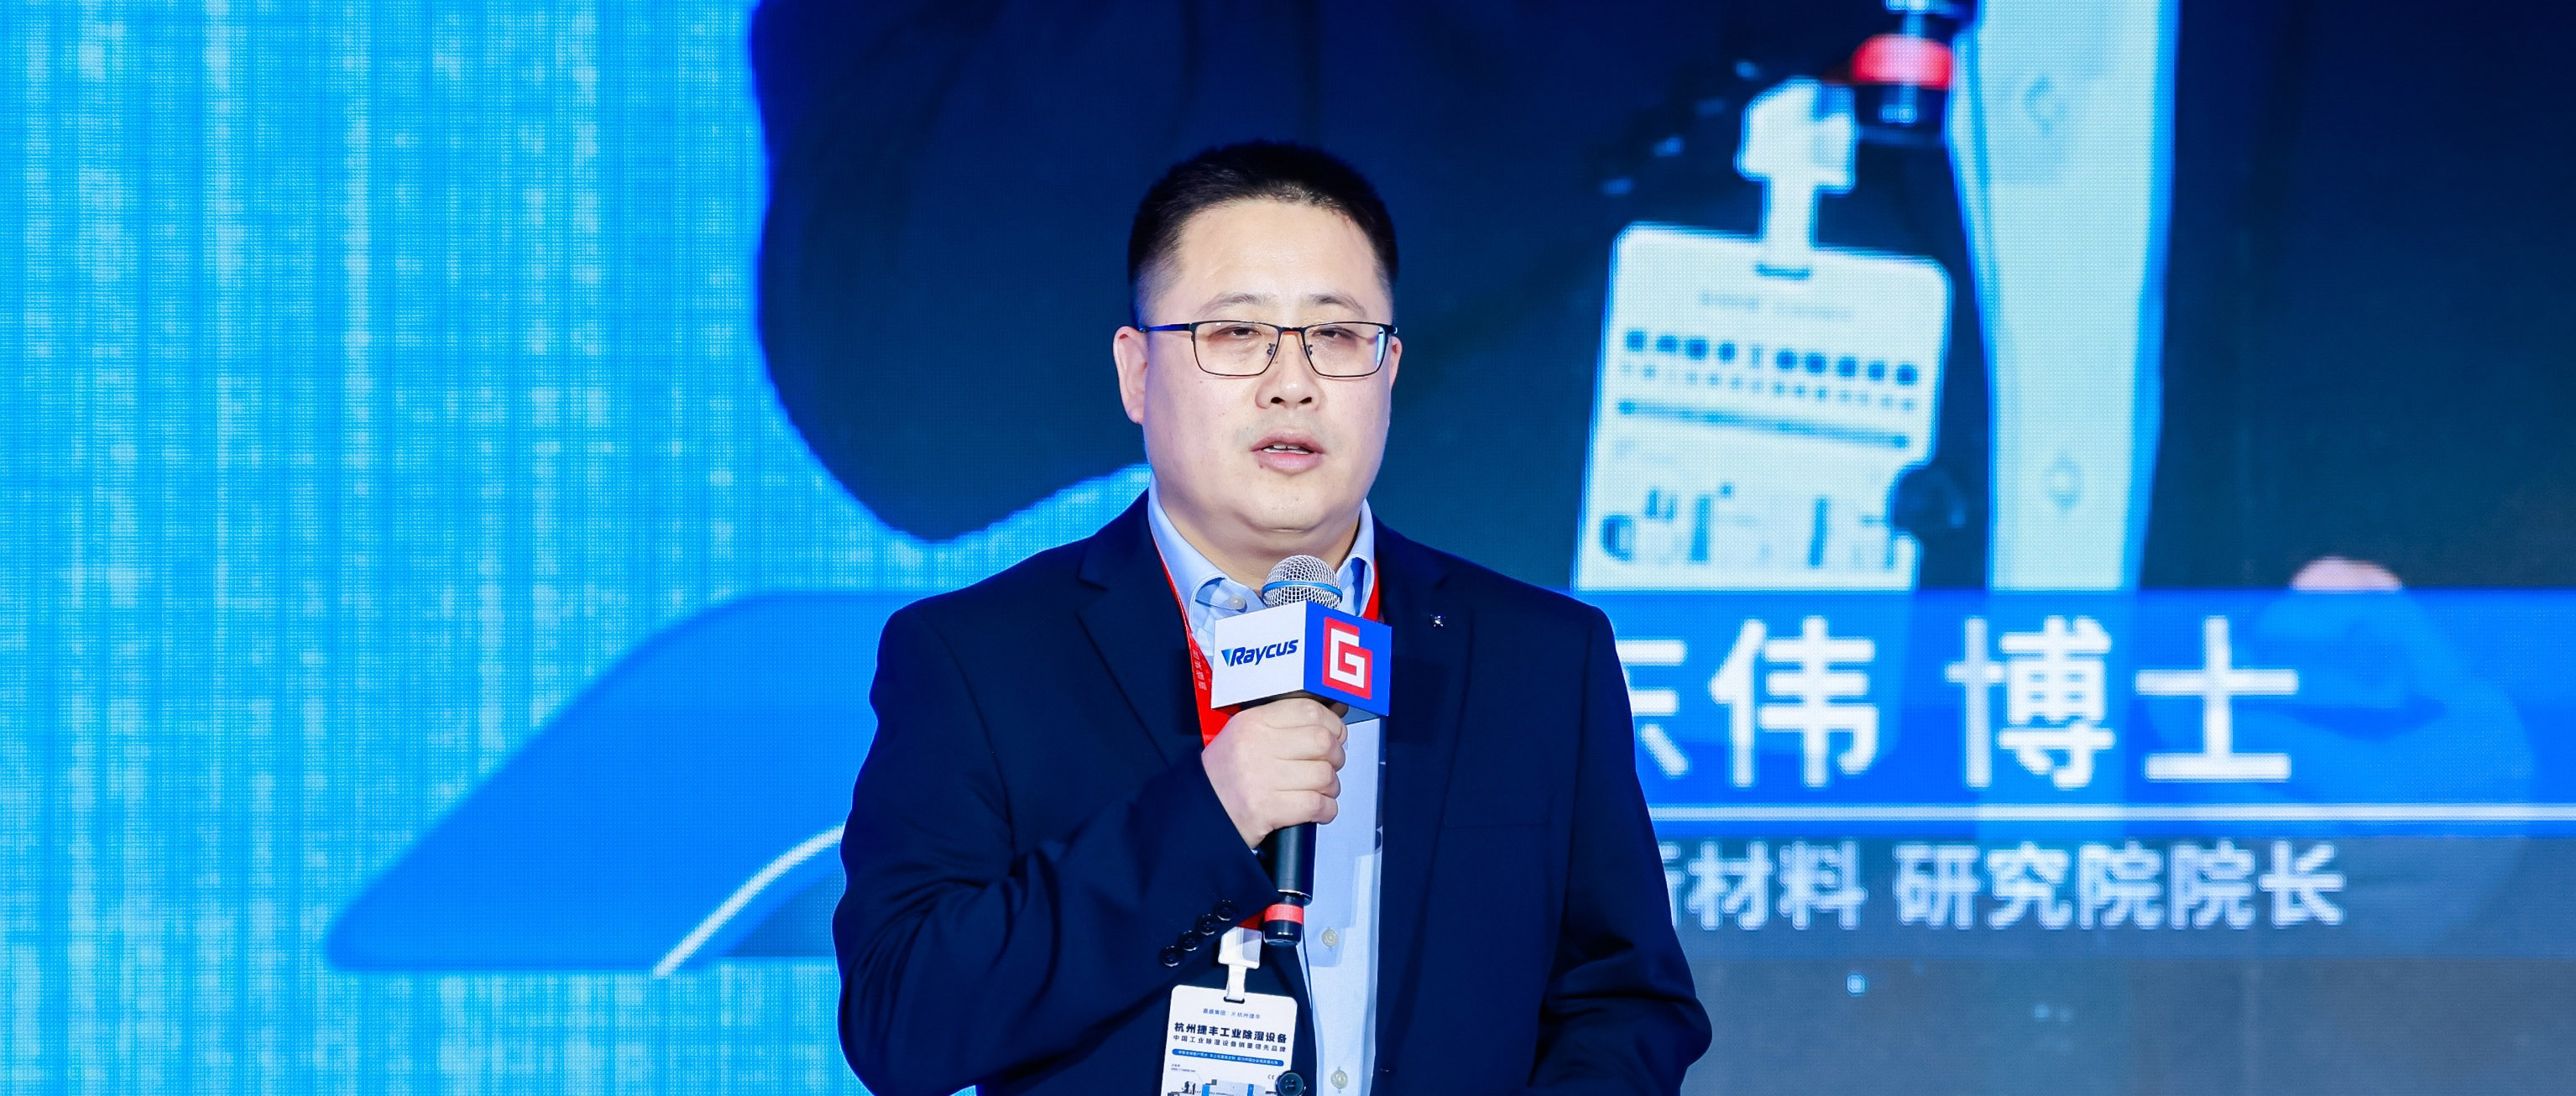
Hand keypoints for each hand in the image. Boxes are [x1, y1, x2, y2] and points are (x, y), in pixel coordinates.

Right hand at [1201, 697, 1347, 846]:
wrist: (1199, 811)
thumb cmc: (1224, 776)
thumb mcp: (1242, 734)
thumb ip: (1282, 724)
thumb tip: (1331, 718)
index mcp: (1253, 723)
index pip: (1309, 710)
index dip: (1332, 723)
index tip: (1335, 734)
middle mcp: (1257, 746)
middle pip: (1322, 742)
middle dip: (1336, 756)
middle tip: (1330, 764)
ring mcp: (1262, 778)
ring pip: (1323, 775)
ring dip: (1331, 787)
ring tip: (1321, 790)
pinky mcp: (1267, 809)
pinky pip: (1316, 805)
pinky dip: (1326, 809)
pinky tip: (1319, 809)